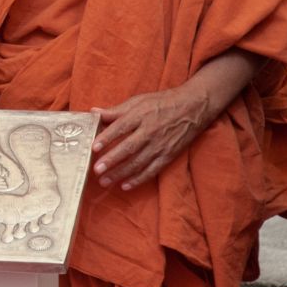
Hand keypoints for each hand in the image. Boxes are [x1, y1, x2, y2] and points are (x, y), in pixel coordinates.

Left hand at [92, 87, 207, 190]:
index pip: (121, 127)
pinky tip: (125, 185)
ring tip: (105, 181)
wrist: (192, 108)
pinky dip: (138, 179)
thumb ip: (116, 110)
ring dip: (120, 173)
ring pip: (138, 162)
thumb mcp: (138, 101)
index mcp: (140, 115)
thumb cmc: (161, 103)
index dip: (107, 138)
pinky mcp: (168, 156)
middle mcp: (150, 131)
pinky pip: (152, 170)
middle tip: (97, 169)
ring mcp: (159, 145)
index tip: (94, 147)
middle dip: (112, 160)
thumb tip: (94, 112)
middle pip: (128, 147)